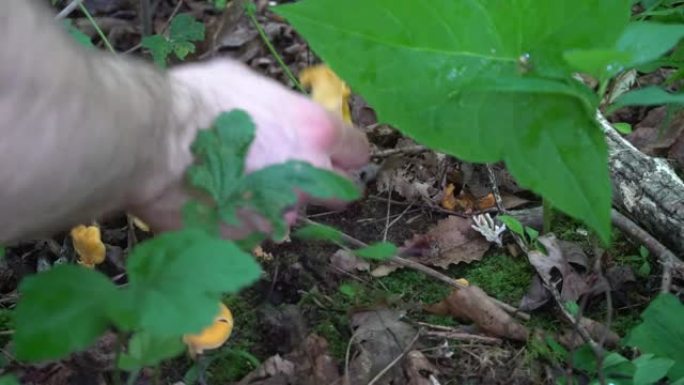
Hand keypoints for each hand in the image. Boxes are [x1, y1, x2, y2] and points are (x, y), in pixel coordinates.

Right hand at [128, 59, 368, 236]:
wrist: (154, 141)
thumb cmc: (200, 101)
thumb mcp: (246, 82)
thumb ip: (278, 105)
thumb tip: (279, 114)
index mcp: (316, 134)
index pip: (357, 151)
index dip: (345, 153)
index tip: (332, 154)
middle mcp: (309, 178)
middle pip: (339, 192)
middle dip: (322, 186)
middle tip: (291, 176)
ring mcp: (280, 213)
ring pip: (292, 213)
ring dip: (274, 204)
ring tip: (237, 188)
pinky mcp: (249, 238)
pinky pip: (253, 231)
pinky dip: (241, 221)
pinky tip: (216, 204)